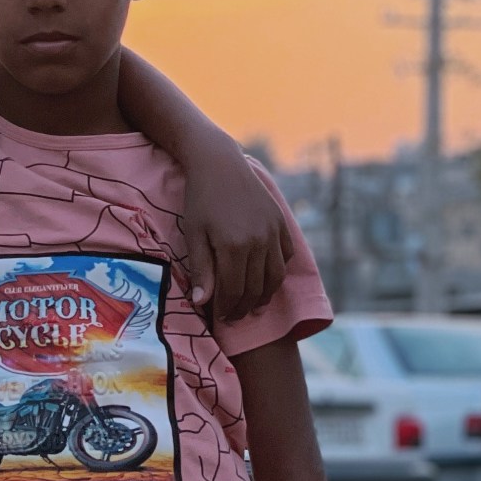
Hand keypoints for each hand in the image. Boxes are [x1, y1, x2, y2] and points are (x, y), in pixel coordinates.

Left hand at [181, 139, 293, 324]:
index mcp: (233, 246)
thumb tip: (202, 303)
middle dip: (244, 307)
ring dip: (264, 295)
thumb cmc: (200, 199)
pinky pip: (286, 256)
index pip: (234, 291)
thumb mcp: (194, 234)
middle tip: (233, 316)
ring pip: (275, 277)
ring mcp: (274, 232)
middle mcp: (259, 241)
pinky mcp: (281, 223)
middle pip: (255, 288)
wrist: (219, 163)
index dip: (226, 309)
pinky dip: (277, 272)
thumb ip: (201, 270)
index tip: (219, 317)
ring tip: (252, 304)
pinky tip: (265, 278)